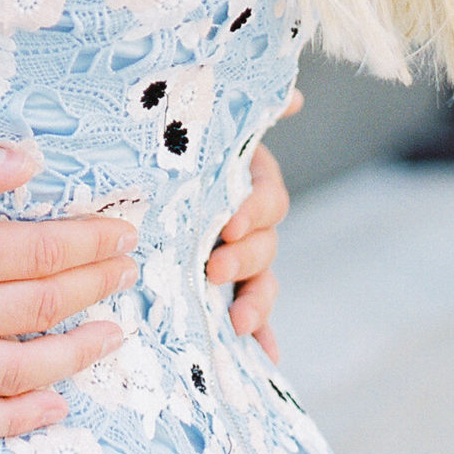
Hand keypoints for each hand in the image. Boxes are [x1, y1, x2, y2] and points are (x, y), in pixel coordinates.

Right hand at [0, 131, 133, 442]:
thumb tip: (26, 163)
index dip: (87, 244)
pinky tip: (52, 405)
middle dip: (92, 288)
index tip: (120, 234)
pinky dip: (16, 421)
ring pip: (16, 373)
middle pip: (37, 309)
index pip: (36, 252)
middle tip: (126, 272)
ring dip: (74, 355)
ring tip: (110, 338)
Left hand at [204, 99, 297, 361]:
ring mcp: (244, 256)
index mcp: (252, 182)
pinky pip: (253, 312)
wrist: (159, 167)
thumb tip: (294, 95)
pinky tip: (265, 358)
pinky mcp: (230, 284)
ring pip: (263, 283)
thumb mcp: (209, 127)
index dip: (253, 212)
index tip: (229, 223)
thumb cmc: (184, 144)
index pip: (267, 199)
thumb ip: (248, 113)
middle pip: (265, 246)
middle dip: (245, 260)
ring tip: (240, 323)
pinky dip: (262, 334)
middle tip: (215, 269)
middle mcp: (253, 222)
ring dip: (256, 304)